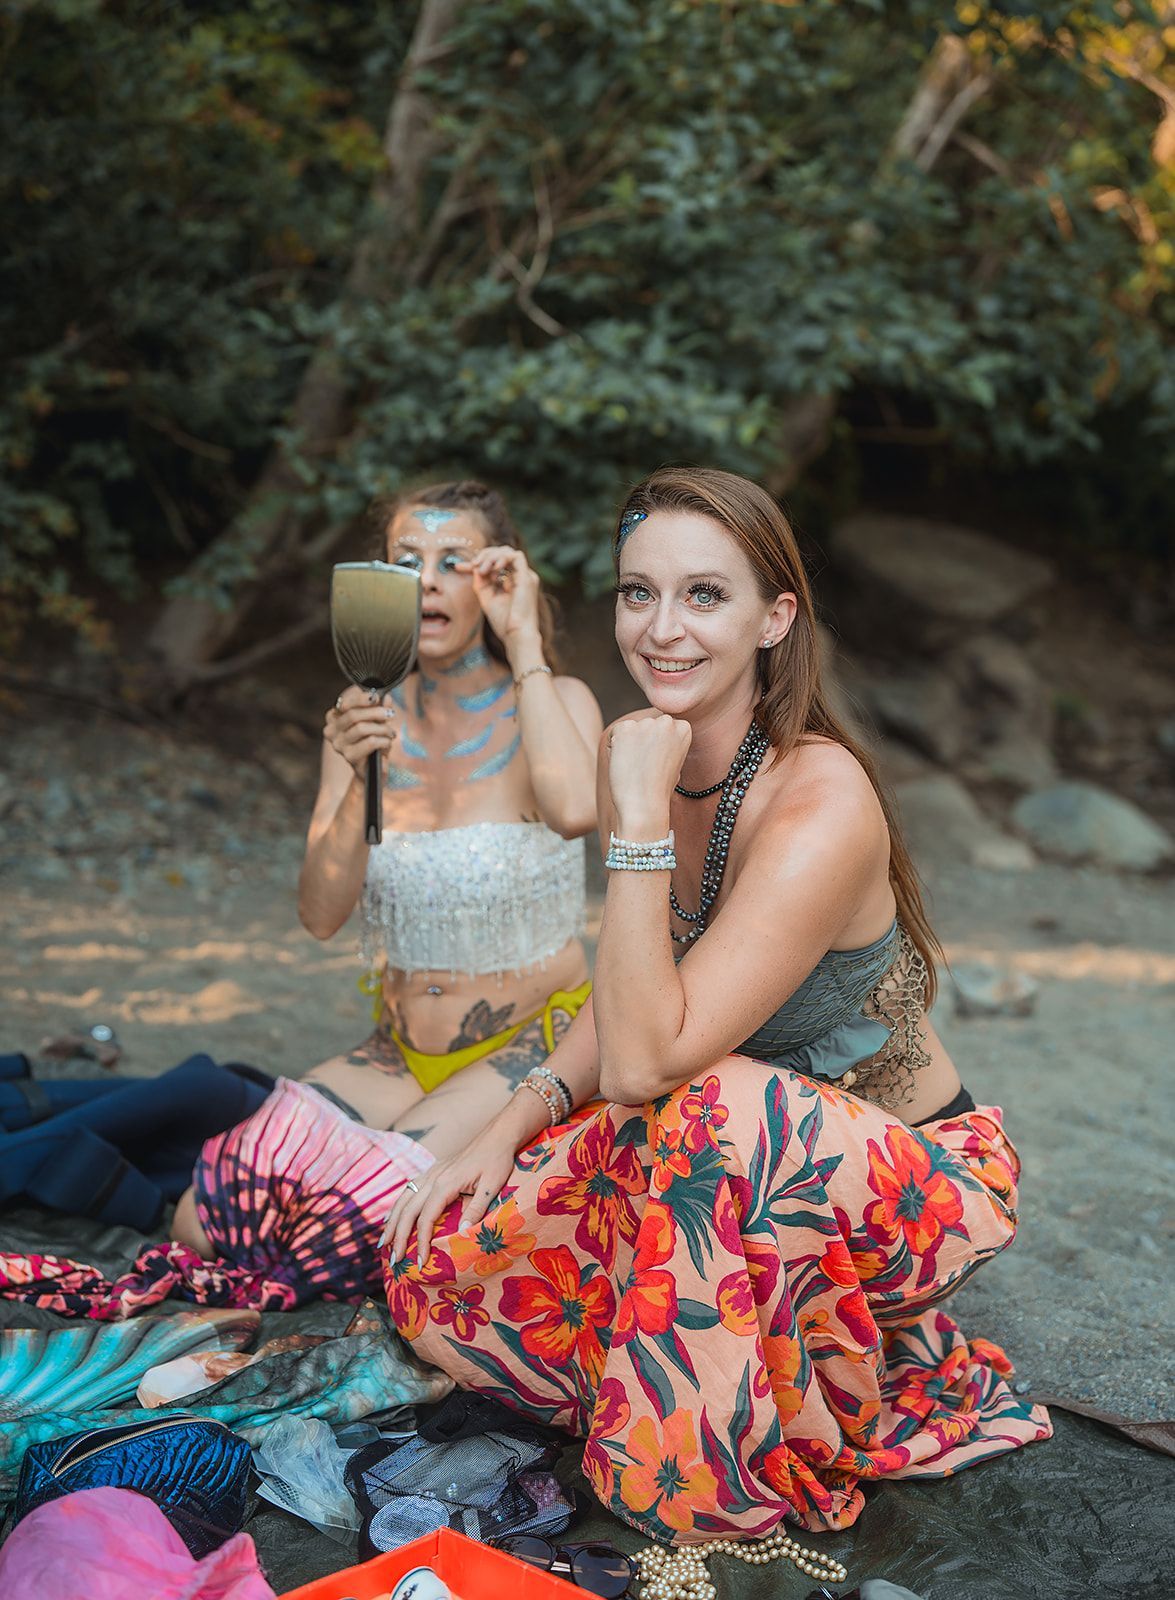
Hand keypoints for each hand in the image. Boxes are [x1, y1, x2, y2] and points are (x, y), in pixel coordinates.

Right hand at [324, 685, 396, 779]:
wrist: (371, 770)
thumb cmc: (372, 743)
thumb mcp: (377, 722)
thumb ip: (380, 708)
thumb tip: (386, 697)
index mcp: (333, 718)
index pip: (344, 704)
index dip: (361, 699)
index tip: (376, 697)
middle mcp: (331, 731)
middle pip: (353, 715)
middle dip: (375, 712)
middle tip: (390, 713)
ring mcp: (338, 745)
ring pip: (362, 728)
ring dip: (382, 728)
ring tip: (391, 732)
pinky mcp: (349, 757)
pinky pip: (369, 742)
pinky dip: (383, 740)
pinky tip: (387, 742)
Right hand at [381, 1130, 517, 1267]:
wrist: (498, 1135)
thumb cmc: (497, 1160)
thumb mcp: (492, 1186)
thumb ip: (476, 1209)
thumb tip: (460, 1234)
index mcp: (446, 1183)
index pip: (426, 1218)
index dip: (420, 1241)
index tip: (420, 1262)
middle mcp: (433, 1177)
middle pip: (408, 1210)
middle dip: (398, 1236)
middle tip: (394, 1260)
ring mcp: (432, 1172)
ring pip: (404, 1199)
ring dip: (392, 1221)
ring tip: (385, 1242)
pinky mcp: (434, 1170)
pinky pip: (410, 1189)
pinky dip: (399, 1205)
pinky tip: (394, 1216)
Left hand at [459, 546, 541, 650]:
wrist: (516, 634)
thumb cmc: (504, 622)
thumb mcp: (486, 599)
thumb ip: (481, 583)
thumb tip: (474, 567)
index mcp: (511, 583)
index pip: (493, 566)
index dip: (476, 563)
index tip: (459, 567)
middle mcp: (519, 577)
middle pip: (500, 554)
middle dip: (483, 556)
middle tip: (472, 565)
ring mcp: (525, 576)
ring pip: (507, 552)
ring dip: (491, 557)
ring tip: (481, 569)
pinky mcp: (528, 577)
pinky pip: (516, 556)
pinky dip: (501, 558)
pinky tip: (492, 569)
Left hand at [607, 714, 691, 832]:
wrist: (644, 804)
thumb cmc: (659, 789)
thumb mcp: (674, 763)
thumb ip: (669, 744)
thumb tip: (657, 737)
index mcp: (683, 728)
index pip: (662, 727)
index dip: (656, 747)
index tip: (658, 764)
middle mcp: (667, 721)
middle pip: (645, 726)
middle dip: (641, 742)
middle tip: (645, 766)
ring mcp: (646, 723)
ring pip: (629, 729)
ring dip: (627, 745)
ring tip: (635, 767)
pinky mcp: (625, 728)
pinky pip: (614, 733)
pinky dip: (613, 748)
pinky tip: (624, 764)